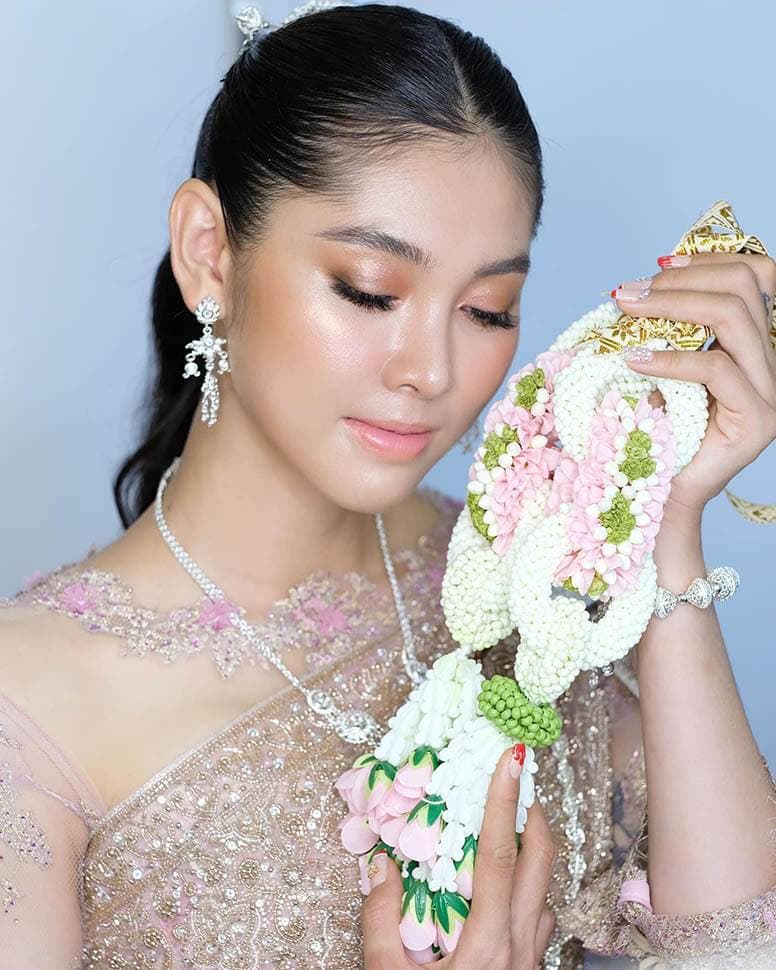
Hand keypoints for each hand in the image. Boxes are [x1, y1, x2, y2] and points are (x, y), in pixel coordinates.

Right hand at [360, 745, 557, 968]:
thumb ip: (381, 919)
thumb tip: (380, 865)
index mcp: (487, 943)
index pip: (500, 856)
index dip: (505, 802)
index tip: (511, 759)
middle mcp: (519, 944)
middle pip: (540, 859)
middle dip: (532, 809)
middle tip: (513, 775)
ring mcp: (531, 956)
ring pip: (544, 885)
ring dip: (530, 845)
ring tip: (505, 818)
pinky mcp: (530, 965)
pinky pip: (539, 913)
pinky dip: (527, 883)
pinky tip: (502, 880)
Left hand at [614, 252, 775, 515]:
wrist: (657, 492)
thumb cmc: (655, 428)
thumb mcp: (664, 366)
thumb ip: (670, 329)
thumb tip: (638, 286)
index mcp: (757, 343)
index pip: (759, 276)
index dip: (712, 260)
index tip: (659, 264)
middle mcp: (774, 362)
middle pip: (745, 287)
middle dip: (681, 281)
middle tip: (628, 294)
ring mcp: (773, 390)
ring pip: (734, 317)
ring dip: (671, 307)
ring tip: (626, 314)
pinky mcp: (758, 419)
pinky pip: (716, 368)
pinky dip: (670, 358)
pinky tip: (634, 360)